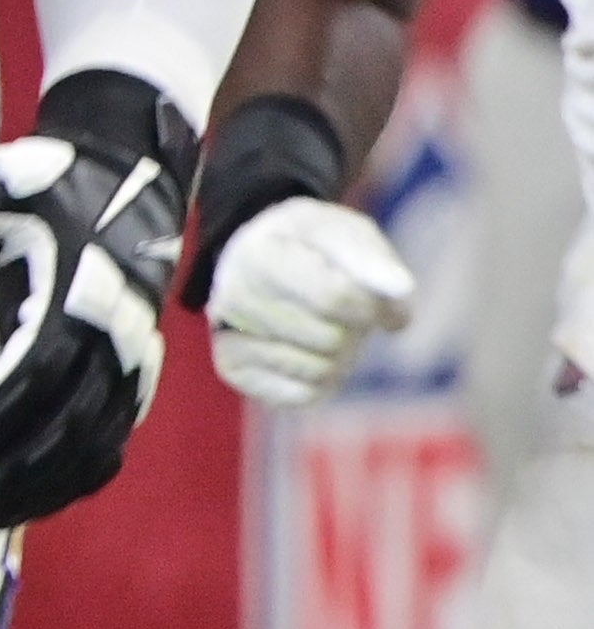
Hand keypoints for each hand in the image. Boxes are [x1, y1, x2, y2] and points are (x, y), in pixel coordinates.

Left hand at [0, 72, 194, 533]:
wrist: (134, 190)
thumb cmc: (56, 188)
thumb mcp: (5, 182)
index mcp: (77, 303)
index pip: (27, 383)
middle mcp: (112, 351)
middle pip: (56, 441)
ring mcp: (129, 377)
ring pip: (83, 462)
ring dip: (25, 500)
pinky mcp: (133, 391)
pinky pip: (101, 457)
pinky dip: (61, 489)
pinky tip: (14, 504)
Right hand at [207, 198, 412, 406]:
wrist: (260, 261)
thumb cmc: (312, 248)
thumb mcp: (343, 233)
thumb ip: (371, 258)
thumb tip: (402, 287)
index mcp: (259, 254)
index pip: (333, 299)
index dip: (371, 307)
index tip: (381, 300)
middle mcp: (233, 296)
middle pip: (330, 339)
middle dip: (352, 330)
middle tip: (342, 310)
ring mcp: (226, 334)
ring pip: (319, 370)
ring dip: (339, 355)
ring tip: (324, 328)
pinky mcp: (233, 369)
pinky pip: (301, 395)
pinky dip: (321, 380)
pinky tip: (308, 352)